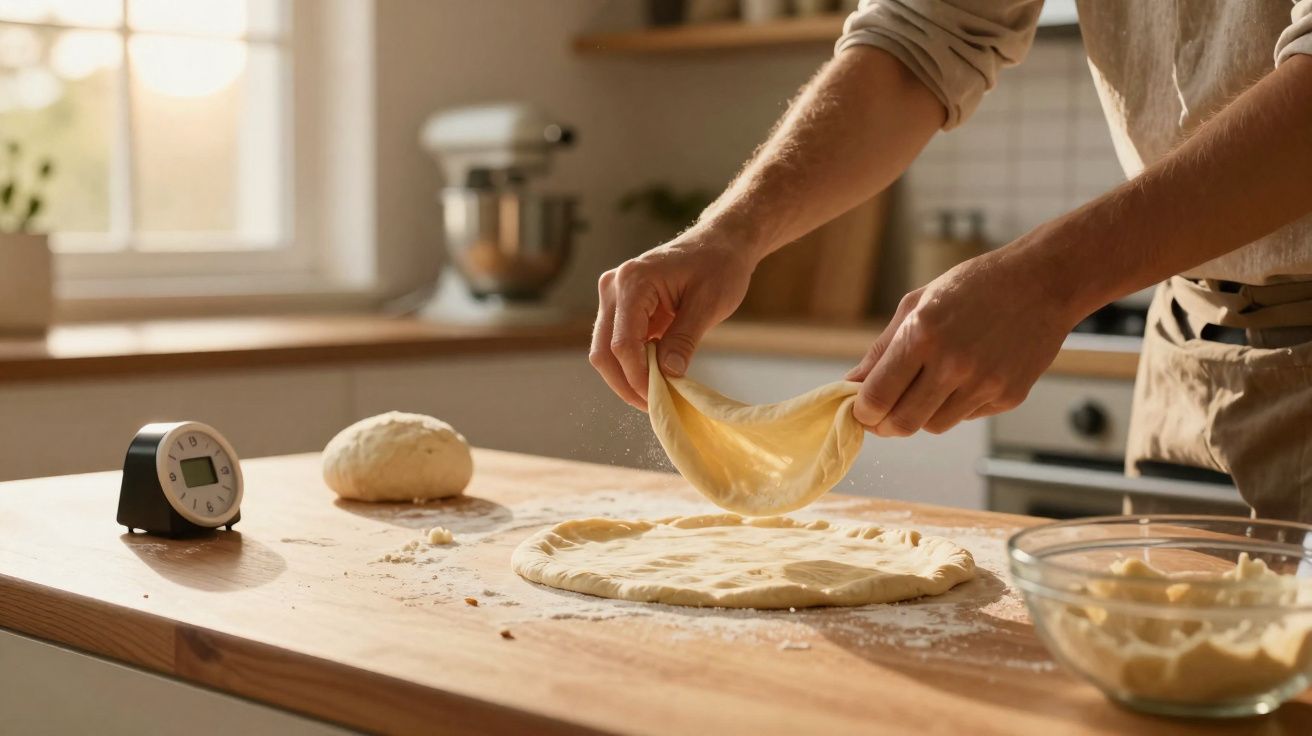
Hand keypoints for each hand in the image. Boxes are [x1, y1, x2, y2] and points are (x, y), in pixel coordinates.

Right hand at [591, 237, 753, 409]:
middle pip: (603, 350)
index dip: (637, 377)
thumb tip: (668, 375)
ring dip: (626, 376)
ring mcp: (613, 295)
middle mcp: (613, 286)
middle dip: (626, 383)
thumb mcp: (710, 304)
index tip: (658, 399)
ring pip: (605, 350)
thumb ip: (685, 339)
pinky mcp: (620, 305)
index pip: (623, 343)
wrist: (719, 242)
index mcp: (633, 281)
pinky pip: (618, 342)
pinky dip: (633, 364)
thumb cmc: (720, 266)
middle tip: (653, 406)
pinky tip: (655, 377)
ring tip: (655, 395)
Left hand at [845, 248, 1082, 435]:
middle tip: (882, 415)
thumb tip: (852, 385)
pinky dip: (955, 406)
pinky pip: (966, 417)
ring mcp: (984, 384)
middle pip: (902, 424)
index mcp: (923, 335)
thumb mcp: (916, 304)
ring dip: (920, 414)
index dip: (862, 412)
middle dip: (884, 425)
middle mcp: (953, 364)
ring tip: (927, 386)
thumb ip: (881, 349)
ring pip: (933, 426)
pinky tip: (964, 378)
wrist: (1042, 282)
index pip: (876, 397)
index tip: (861, 410)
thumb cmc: (974, 286)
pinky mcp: (1008, 397)